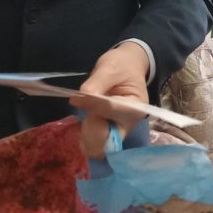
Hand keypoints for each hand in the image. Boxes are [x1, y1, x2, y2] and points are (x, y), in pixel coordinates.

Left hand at [75, 43, 149, 159]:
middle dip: (91, 131)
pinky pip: (97, 144)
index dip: (92, 105)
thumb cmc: (122, 65)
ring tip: (84, 118)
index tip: (77, 98)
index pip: (111, 110)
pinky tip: (82, 126)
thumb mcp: (110, 67)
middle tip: (84, 115)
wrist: (127, 68)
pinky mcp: (110, 132)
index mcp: (135, 105)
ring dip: (87, 136)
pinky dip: (86, 138)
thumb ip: (96, 83)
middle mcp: (129, 122)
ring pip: (101, 146)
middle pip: (109, 140)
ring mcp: (119, 129)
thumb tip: (80, 97)